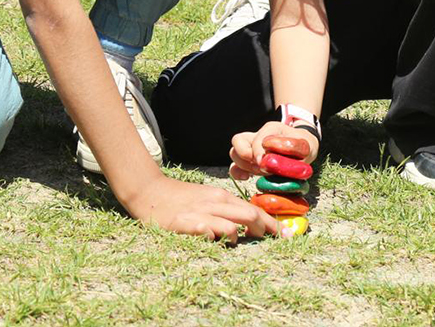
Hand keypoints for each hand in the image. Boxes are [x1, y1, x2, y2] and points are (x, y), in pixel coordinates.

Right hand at [124, 173, 277, 241]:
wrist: (149, 191)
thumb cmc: (180, 198)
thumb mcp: (207, 198)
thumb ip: (225, 209)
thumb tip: (249, 225)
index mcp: (221, 197)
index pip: (254, 208)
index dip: (271, 222)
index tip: (285, 234)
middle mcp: (215, 203)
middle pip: (250, 214)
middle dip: (266, 229)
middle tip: (274, 240)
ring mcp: (200, 213)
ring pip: (233, 223)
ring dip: (243, 236)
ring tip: (242, 242)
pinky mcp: (185, 223)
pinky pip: (207, 230)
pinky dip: (216, 237)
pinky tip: (218, 241)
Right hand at [228, 121, 319, 179]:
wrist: (303, 146)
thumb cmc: (303, 145)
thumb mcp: (304, 145)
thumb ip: (293, 146)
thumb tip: (271, 153)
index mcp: (271, 129)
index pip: (257, 138)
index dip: (257, 152)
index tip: (263, 164)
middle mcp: (257, 135)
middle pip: (238, 141)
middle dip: (247, 158)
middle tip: (261, 168)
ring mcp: (251, 147)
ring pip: (234, 152)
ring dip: (244, 165)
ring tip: (259, 172)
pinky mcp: (249, 161)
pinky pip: (234, 166)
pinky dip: (237, 172)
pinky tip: (247, 178)